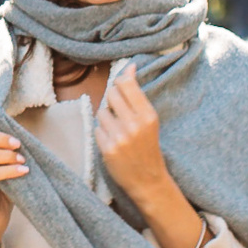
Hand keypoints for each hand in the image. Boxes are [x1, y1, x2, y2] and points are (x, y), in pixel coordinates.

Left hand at [94, 60, 175, 210]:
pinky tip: (113, 141)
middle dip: (112, 99)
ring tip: (117, 129)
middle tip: (119, 110)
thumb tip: (129, 67)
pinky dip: (102, 133)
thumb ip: (137, 95)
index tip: (121, 82)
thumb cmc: (148, 146)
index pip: (126, 85)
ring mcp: (120, 137)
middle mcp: (134, 125)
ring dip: (106, 117)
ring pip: (101, 112)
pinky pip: (97, 129)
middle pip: (111, 94)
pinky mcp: (107, 149)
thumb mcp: (150, 120)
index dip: (120, 80)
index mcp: (148, 115)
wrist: (148, 180)